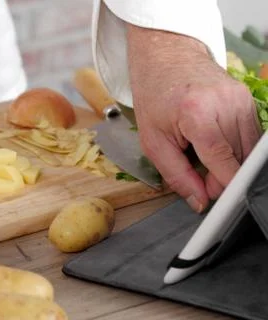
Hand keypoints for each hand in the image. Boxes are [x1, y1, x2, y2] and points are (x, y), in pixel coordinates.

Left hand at [126, 25, 261, 212]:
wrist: (165, 58)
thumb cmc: (154, 96)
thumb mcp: (153, 141)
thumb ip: (177, 175)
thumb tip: (200, 201)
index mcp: (199, 113)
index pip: (224, 163)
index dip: (219, 187)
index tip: (210, 196)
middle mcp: (227, 104)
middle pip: (239, 159)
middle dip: (221, 176)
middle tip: (198, 174)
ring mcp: (242, 98)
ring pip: (249, 150)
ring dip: (229, 162)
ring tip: (203, 154)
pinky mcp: (248, 98)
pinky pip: (251, 135)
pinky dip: (234, 147)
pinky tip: (214, 141)